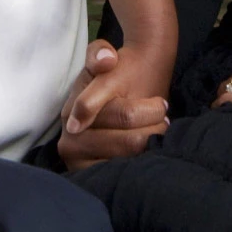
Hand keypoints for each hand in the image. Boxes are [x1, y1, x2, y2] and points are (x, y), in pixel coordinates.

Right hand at [56, 40, 170, 168]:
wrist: (116, 102)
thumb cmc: (114, 78)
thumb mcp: (102, 56)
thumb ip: (99, 53)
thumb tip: (106, 60)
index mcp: (72, 114)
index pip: (124, 115)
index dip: (150, 110)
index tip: (160, 104)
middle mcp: (70, 143)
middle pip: (130, 142)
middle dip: (152, 130)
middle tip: (162, 121)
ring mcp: (80, 165)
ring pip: (130, 160)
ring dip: (149, 147)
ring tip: (155, 133)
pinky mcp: (92, 178)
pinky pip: (123, 175)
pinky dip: (138, 165)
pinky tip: (144, 153)